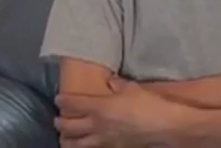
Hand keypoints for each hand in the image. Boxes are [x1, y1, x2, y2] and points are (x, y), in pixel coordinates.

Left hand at [55, 78, 176, 146]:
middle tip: (58, 118)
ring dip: (67, 139)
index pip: (72, 103)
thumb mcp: (132, 88)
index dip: (62, 100)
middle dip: (59, 122)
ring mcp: (102, 140)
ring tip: (65, 137)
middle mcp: (96, 125)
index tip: (58, 98)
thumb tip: (110, 80)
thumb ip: (118, 84)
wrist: (162, 126)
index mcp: (99, 107)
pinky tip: (84, 146)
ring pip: (75, 144)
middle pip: (67, 126)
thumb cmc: (147, 104)